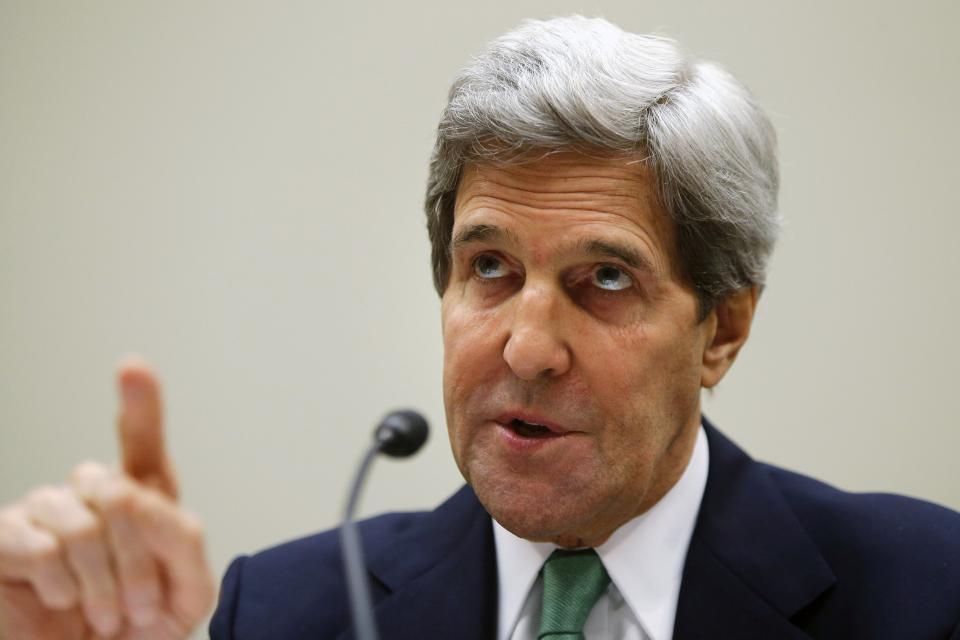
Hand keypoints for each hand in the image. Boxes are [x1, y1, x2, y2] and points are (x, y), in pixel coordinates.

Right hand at [0, 360, 214, 638]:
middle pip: (122, 492)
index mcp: (140, 500)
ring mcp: (45, 514)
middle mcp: (90, 495)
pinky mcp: (6, 540)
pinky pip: (42, 543)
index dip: (140, 405)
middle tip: (141, 605)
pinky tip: (62, 600)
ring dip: (105, 579)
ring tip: (106, 613)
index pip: (141, 444)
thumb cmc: (139, 629)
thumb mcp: (187, 589)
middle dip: (141, 559)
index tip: (133, 368)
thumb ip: (181, 536)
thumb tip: (136, 497)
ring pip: (84, 520)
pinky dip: (63, 583)